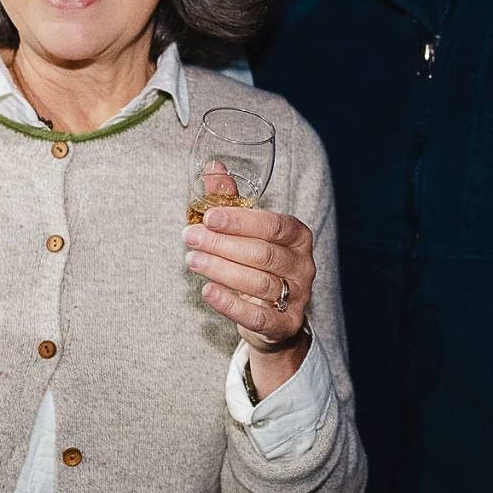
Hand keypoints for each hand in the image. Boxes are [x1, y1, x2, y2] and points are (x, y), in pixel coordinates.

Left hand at [184, 204, 315, 388]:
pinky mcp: (285, 325)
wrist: (274, 315)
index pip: (274, 225)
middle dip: (222, 244)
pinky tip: (207, 291)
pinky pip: (258, 316)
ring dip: (221, 270)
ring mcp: (297, 297)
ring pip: (259, 283)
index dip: (241, 221)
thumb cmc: (258, 263)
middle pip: (263, 254)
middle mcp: (302, 265)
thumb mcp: (248, 231)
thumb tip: (213, 167)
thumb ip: (231, 199)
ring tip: (192, 260)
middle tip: (190, 237)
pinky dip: (230, 304)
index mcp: (297, 236)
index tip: (209, 217)